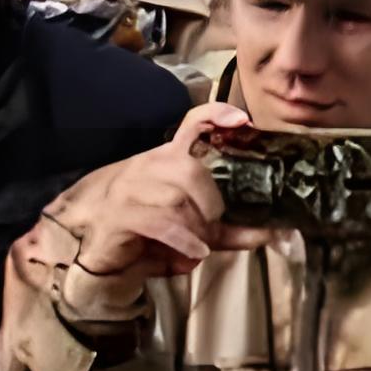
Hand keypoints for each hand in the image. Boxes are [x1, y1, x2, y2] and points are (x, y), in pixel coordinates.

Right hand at [42, 107, 268, 292]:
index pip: (191, 123)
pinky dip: (184, 238)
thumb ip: (228, 229)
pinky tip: (195, 251)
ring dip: (197, 226)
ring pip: (177, 198)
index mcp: (166, 158)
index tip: (243, 121)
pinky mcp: (119, 214)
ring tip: (201, 244)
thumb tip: (273, 234)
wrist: (97, 255)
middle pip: (192, 170)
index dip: (216, 115)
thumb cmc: (146, 235)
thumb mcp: (192, 229)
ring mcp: (130, 187)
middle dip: (211, 202)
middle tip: (215, 226)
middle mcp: (148, 165)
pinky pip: (161, 222)